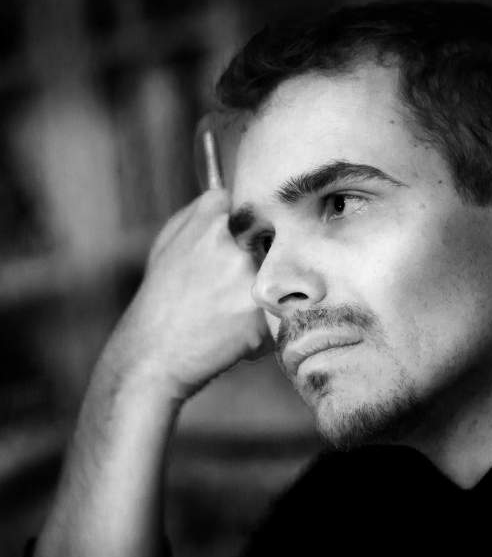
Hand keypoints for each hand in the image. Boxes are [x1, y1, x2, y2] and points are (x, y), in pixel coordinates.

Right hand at [103, 188, 272, 400]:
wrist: (153, 356)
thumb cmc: (160, 300)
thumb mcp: (167, 245)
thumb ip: (198, 216)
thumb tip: (229, 200)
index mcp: (209, 222)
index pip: (244, 206)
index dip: (240, 226)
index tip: (234, 243)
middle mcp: (233, 245)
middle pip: (266, 244)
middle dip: (253, 264)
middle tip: (223, 289)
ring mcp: (248, 280)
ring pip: (273, 282)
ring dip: (257, 297)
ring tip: (225, 313)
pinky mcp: (260, 315)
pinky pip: (275, 314)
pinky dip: (259, 326)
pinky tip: (230, 332)